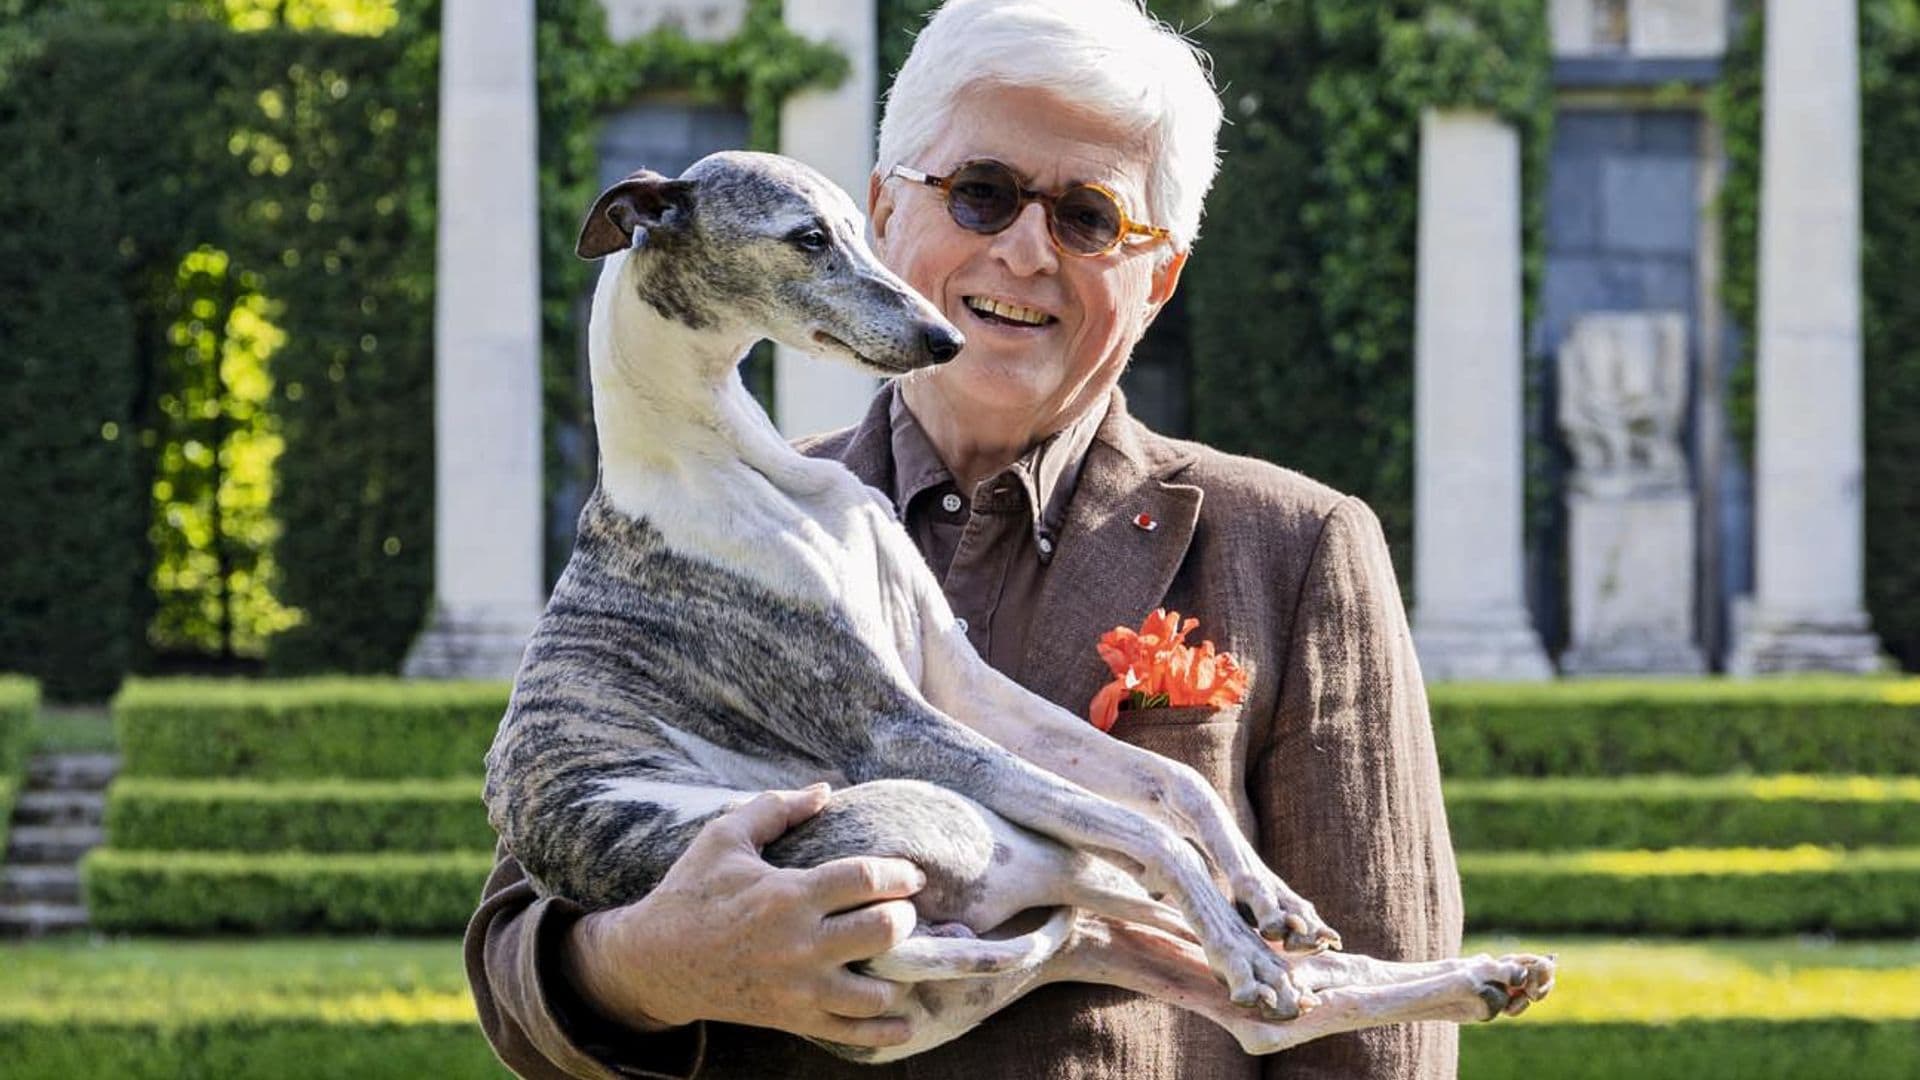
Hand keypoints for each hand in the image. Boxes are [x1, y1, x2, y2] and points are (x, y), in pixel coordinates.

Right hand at [559, 785, 926, 1048]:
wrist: (655, 961)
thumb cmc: (692, 892)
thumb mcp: (725, 838)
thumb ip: (776, 809)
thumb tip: (825, 789)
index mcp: (788, 895)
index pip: (866, 879)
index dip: (900, 874)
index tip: (912, 876)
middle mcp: (799, 944)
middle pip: (883, 931)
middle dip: (907, 918)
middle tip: (906, 911)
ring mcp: (798, 988)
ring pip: (875, 990)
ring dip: (901, 972)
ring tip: (899, 956)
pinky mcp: (792, 1018)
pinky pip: (851, 1033)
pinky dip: (886, 1030)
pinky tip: (906, 1018)